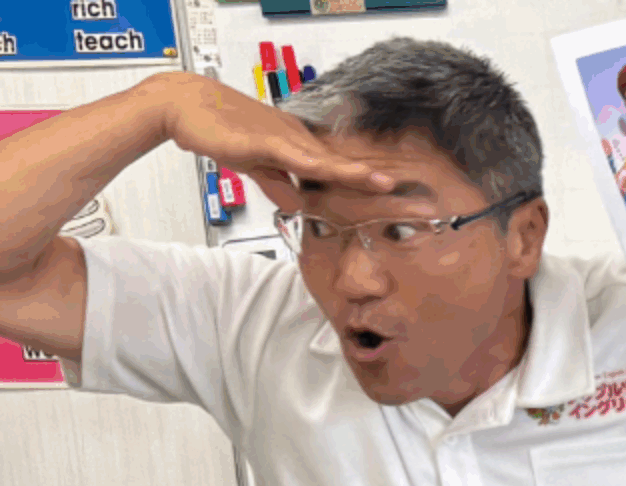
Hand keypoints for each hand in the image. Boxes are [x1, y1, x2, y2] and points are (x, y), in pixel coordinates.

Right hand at [155, 74, 392, 209]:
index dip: (364, 181)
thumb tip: (296, 205)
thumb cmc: (219, 129)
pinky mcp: (260, 139)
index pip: (336, 168)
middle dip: (371, 180)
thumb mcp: (253, 165)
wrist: (183, 103)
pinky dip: (309, 164)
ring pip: (323, 159)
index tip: (392, 195)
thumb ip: (276, 185)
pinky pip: (289, 154)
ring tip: (383, 183)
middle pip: (339, 164)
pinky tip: (327, 172)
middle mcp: (295, 139)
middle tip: (406, 193)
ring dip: (352, 172)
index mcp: (296, 145)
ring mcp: (280, 137)